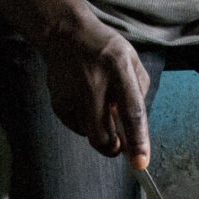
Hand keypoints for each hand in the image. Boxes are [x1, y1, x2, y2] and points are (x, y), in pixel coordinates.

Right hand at [39, 10, 152, 167]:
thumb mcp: (132, 61)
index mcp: (119, 70)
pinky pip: (77, 127)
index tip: (140, 163)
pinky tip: (85, 101)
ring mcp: (72, 94)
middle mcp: (94, 83)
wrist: (66, 35)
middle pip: (103, 135)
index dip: (137, 140)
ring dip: (100, 131)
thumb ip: (138, 92)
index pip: (131, 112)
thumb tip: (134, 127)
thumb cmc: (106, 49)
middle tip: (118, 144)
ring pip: (90, 134)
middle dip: (113, 147)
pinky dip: (85, 122)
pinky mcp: (59, 103)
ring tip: (99, 106)